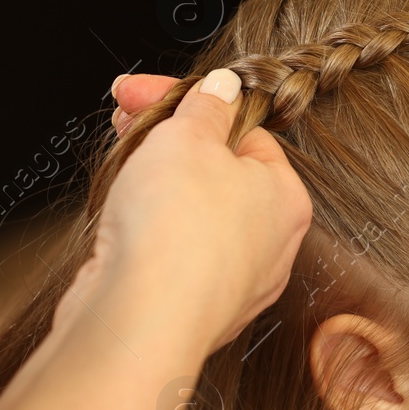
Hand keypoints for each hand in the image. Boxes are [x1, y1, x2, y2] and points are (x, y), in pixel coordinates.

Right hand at [60, 69, 311, 352]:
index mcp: (286, 199)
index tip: (148, 94)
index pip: (247, 133)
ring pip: (194, 216)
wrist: (138, 319)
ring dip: (157, 185)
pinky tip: (124, 220)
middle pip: (219, 174)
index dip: (193, 105)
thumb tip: (224, 90)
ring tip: (122, 168)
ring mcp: (232, 284)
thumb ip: (207, 107)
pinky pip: (173, 256)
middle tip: (127, 119)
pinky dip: (150, 233)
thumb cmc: (176, 230)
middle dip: (168, 142)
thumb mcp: (189, 137)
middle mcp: (269, 247)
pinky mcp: (191, 309)